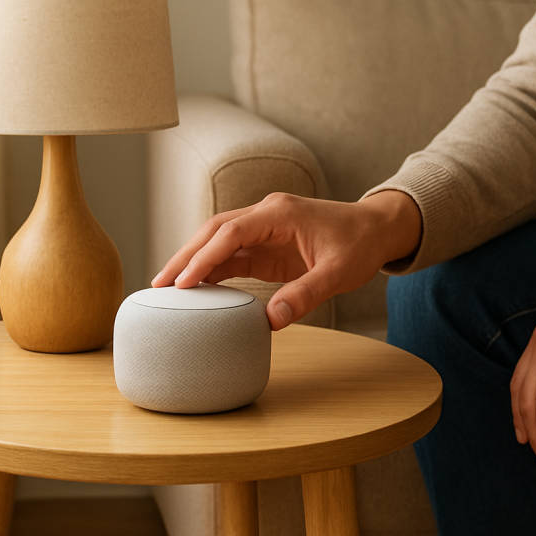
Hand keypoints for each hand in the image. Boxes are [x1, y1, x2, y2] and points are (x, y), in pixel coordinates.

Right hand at [152, 191, 421, 329]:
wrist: (376, 229)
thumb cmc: (360, 245)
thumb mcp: (339, 273)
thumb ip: (305, 294)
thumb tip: (271, 321)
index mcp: (280, 214)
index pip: (231, 233)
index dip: (205, 257)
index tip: (184, 283)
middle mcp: (266, 215)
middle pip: (214, 231)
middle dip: (185, 256)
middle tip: (159, 285)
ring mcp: (264, 229)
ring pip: (218, 242)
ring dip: (194, 262)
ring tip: (167, 290)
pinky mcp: (267, 245)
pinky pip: (232, 255)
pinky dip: (212, 270)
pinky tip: (196, 290)